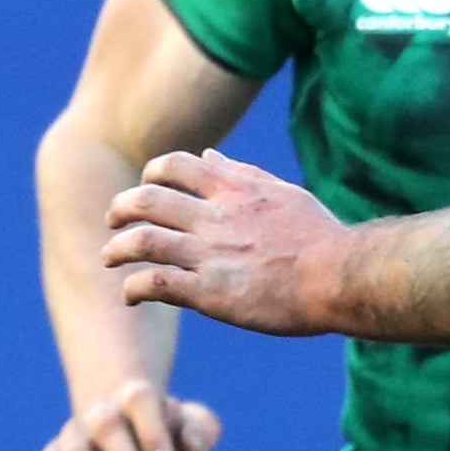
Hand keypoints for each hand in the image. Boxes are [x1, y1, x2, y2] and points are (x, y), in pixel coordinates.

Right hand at [32, 377, 224, 450]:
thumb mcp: (193, 426)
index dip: (151, 431)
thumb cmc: (167, 432)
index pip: (140, 402)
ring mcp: (76, 436)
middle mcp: (103, 414)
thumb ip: (201, 429)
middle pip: (107, 427)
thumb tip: (193, 446)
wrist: (130, 429)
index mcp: (136, 398)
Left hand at [103, 151, 345, 333]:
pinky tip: (130, 296)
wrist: (339, 277)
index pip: (174, 166)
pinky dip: (133, 288)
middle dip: (120, 208)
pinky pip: (156, 283)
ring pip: (142, 241)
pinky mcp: (210, 294)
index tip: (145, 187)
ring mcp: (211, 255)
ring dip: (117, 248)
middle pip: (146, 200)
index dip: (150, 174)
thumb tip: (208, 154)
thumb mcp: (283, 193)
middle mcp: (216, 218)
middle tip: (114, 221)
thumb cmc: (320, 238)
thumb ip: (242, 173)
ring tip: (109, 257)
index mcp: (234, 190)